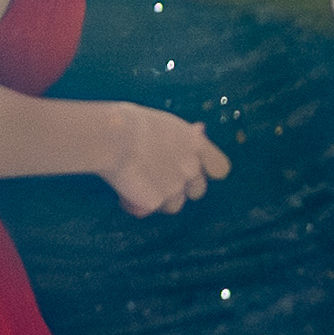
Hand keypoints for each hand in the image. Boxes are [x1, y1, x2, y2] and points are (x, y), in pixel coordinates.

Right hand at [96, 103, 229, 217]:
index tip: (197, 171)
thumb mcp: (167, 124)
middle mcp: (190, 169)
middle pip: (198, 190)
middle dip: (181, 188)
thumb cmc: (132, 123)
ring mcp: (174, 188)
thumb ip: (184, 135)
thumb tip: (200, 129)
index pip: (220, 168)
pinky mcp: (155, 202)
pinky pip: (146, 210)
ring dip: (158, 199)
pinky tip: (122, 193)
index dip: (209, 172)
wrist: (113, 137)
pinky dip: (135, 205)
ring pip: (173, 204)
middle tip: (157, 178)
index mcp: (196, 145)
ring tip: (136, 185)